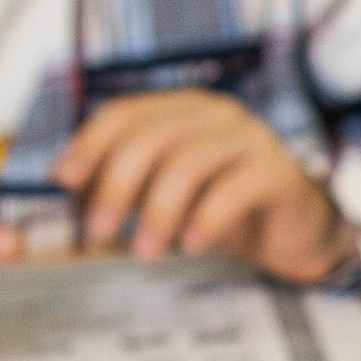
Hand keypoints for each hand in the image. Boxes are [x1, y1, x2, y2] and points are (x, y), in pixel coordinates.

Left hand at [55, 90, 354, 274]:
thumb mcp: (167, 191)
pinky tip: (193, 245)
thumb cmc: (225, 209)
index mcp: (184, 109)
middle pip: (151, 138)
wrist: (296, 230)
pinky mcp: (277, 172)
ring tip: (146, 252)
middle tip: (98, 232)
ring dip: (157, 213)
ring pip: (187, 165)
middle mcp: (216, 114)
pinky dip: (204, 220)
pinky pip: (231, 192)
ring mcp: (251, 139)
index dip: (90, 144)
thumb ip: (125, 181)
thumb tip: (66, 183)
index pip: (125, 113)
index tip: (64, 181)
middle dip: (115, 187)